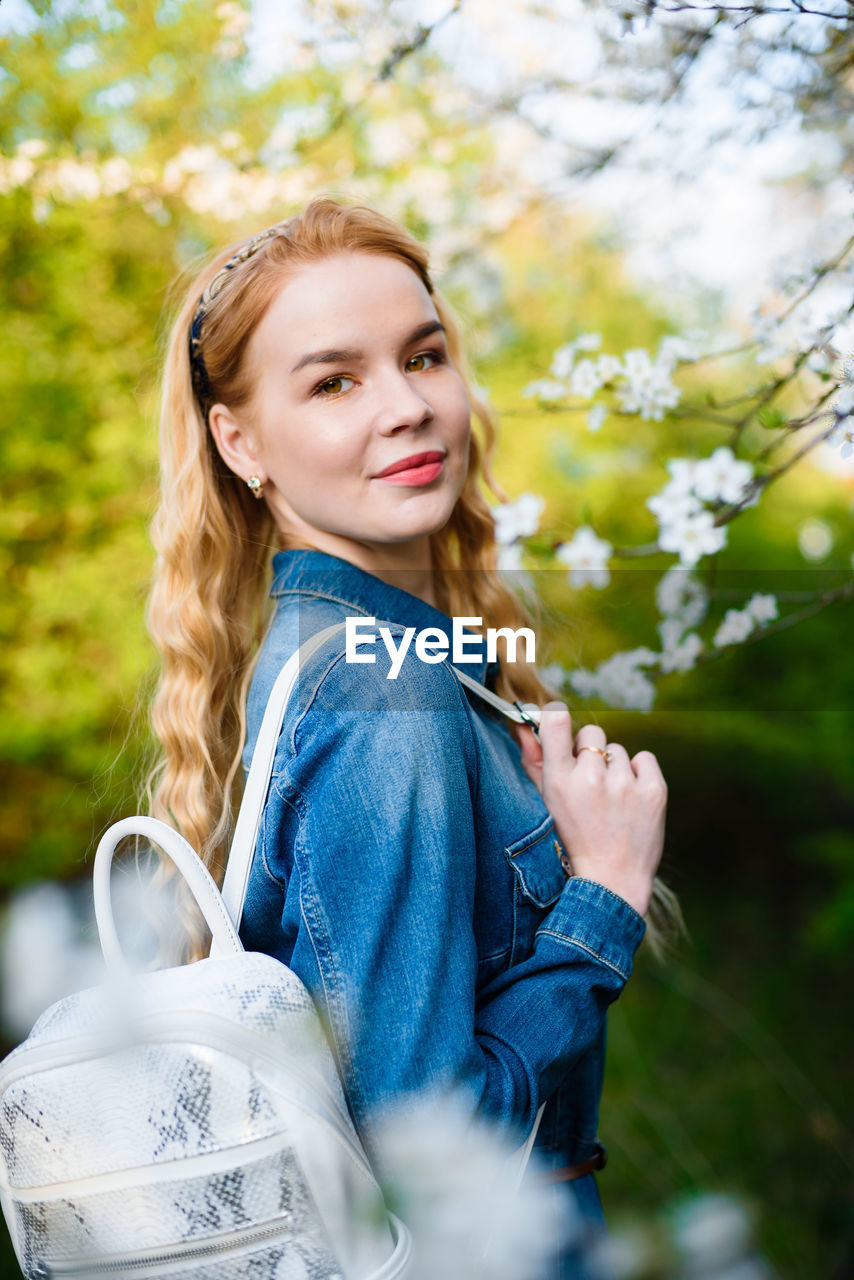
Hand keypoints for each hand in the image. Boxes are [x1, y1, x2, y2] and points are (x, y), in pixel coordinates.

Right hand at [515, 703, 666, 917]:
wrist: (611, 881)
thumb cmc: (573, 839)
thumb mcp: (546, 802)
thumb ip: (532, 760)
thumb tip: (521, 723)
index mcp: (559, 780)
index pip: (556, 720)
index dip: (558, 717)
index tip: (559, 725)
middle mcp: (591, 778)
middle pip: (591, 733)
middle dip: (590, 753)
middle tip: (591, 785)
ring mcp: (624, 784)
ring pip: (617, 750)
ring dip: (614, 769)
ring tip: (611, 801)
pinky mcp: (653, 791)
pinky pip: (643, 758)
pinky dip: (638, 774)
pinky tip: (630, 799)